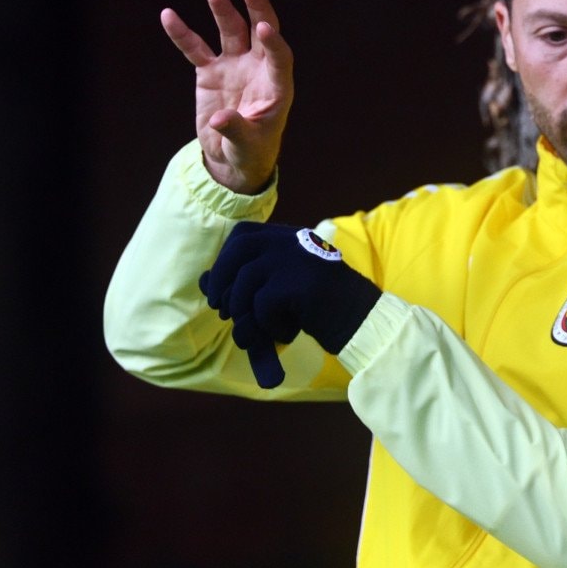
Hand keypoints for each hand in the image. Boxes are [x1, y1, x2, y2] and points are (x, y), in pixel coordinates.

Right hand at [161, 0, 293, 192]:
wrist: (231, 158)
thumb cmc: (250, 152)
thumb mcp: (246, 146)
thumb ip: (237, 130)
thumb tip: (221, 119)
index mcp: (277, 87)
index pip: (280, 58)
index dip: (274, 43)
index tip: (263, 28)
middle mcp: (258, 70)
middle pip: (259, 33)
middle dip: (256, 8)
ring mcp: (235, 67)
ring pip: (230, 32)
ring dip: (223, 11)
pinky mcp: (211, 72)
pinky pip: (196, 49)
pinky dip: (183, 34)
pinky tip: (168, 16)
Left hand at [200, 223, 381, 388]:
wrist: (363, 321)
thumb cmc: (322, 308)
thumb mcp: (282, 290)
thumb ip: (247, 283)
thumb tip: (203, 282)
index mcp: (291, 239)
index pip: (243, 235)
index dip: (224, 260)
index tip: (220, 288)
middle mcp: (293, 242)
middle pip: (238, 250)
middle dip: (221, 281)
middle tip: (222, 310)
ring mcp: (296, 259)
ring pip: (245, 283)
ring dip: (243, 313)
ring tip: (255, 331)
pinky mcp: (299, 283)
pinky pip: (262, 306)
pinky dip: (268, 326)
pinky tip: (287, 332)